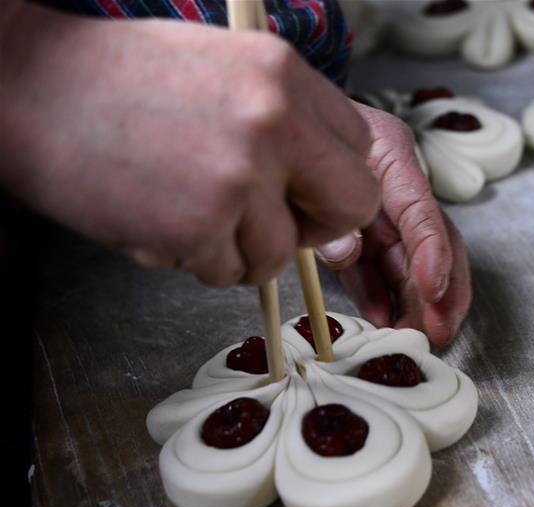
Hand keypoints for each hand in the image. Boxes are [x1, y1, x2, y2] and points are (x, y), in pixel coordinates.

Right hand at [0, 3, 379, 285]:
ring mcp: (239, 176)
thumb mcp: (229, 69)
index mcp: (287, 75)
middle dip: (315, 226)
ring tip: (193, 211)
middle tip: (273, 222)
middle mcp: (275, 122)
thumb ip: (289, 119)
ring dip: (242, 249)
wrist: (30, 87)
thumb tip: (326, 174)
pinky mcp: (199, 225)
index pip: (362, 150)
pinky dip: (199, 260)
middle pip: (353, 206)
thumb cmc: (123, 79)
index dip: (335, 181)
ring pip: (282, 253)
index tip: (307, 191)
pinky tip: (162, 218)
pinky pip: (228, 272)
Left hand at [317, 103, 471, 346]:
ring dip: (412, 301)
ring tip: (409, 336)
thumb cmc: (293, 119)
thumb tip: (348, 255)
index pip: (422, 209)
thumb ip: (329, 204)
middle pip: (432, 241)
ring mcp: (382, 207)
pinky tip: (382, 319)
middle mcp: (396, 183)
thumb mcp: (308, 154)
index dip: (432, 254)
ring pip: (409, 260)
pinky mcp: (363, 228)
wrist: (276, 109)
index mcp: (392, 152)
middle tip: (437, 330)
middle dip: (439, 291)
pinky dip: (379, 293)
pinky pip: (376, 265)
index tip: (433, 290)